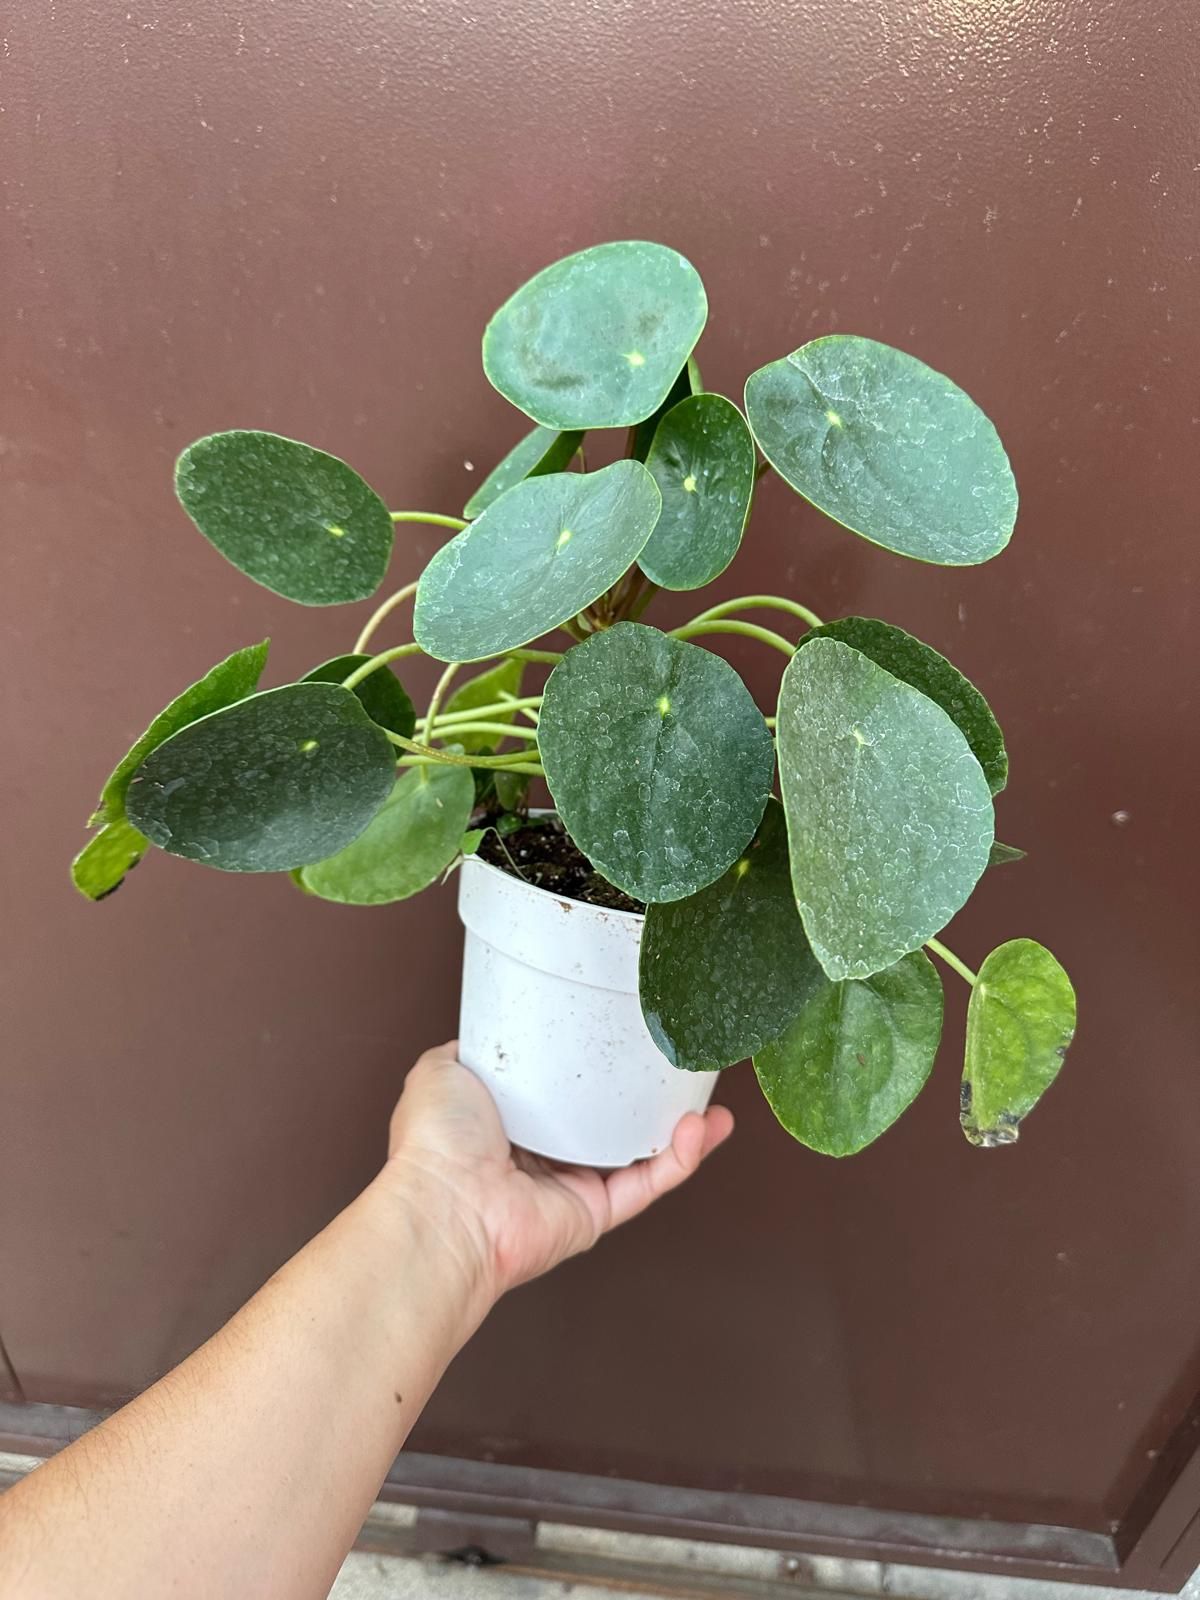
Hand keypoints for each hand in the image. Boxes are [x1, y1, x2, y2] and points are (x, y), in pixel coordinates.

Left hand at [380, 1042, 733, 1311]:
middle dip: (647, 1095)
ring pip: (640, 1152)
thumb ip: (469, 1047)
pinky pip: (647, 1183)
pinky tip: (703, 1127)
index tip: (625, 1035)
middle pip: (608, 1119)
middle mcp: (542, 1155)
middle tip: (678, 1063)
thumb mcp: (442, 1068)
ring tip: (708, 1094)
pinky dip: (680, 1158)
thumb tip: (483, 1029)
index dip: (594, 1063)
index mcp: (509, 1121)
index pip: (562, 1088)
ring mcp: (571, 1186)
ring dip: (679, 1127)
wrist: (447, 1204)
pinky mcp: (594, 1213)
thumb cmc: (436, 1142)